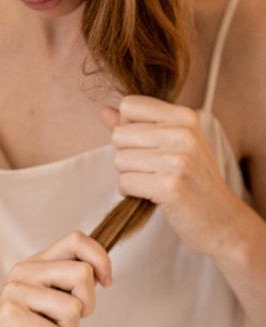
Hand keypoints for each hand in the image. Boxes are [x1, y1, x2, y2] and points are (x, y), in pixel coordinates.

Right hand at [0, 231, 111, 326]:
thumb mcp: (50, 304)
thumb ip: (70, 286)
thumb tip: (102, 274)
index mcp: (37, 263)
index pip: (76, 240)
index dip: (100, 259)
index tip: (105, 283)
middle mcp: (25, 271)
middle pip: (82, 273)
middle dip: (87, 306)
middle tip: (64, 323)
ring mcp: (15, 291)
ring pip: (72, 308)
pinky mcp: (9, 315)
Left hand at [101, 95, 241, 256]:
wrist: (223, 221)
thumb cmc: (193, 179)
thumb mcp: (172, 143)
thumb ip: (136, 125)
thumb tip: (103, 111)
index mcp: (184, 116)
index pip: (129, 105)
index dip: (128, 126)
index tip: (148, 144)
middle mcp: (183, 133)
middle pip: (119, 134)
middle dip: (127, 155)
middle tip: (152, 168)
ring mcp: (178, 160)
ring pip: (119, 160)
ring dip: (130, 175)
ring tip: (154, 181)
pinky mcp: (170, 186)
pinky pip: (125, 182)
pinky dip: (131, 192)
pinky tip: (152, 194)